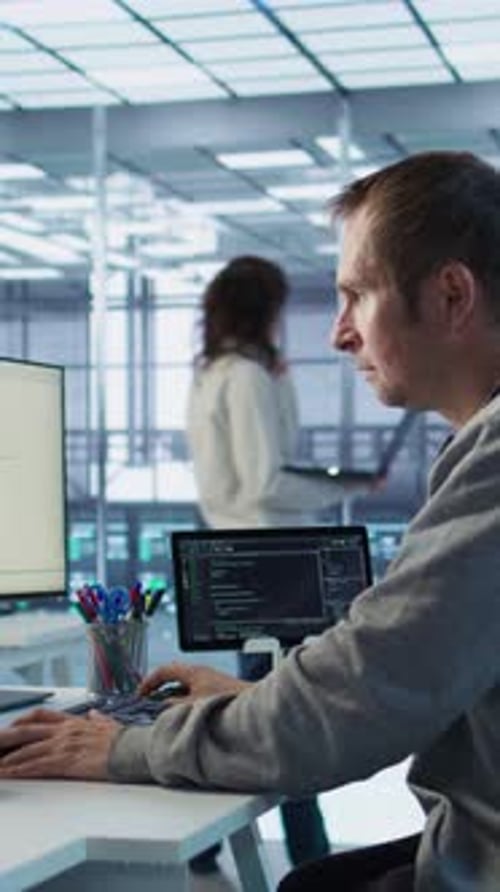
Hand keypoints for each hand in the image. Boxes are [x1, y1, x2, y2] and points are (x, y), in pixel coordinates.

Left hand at [0, 707, 120, 779]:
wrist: (133, 749)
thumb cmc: (125, 739)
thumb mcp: (109, 725)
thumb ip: (98, 720)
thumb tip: (94, 714)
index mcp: (74, 722)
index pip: (41, 716)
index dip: (22, 721)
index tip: (11, 726)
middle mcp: (65, 730)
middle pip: (26, 731)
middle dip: (5, 737)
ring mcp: (64, 745)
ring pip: (27, 749)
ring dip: (7, 758)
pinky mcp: (66, 761)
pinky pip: (37, 766)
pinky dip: (20, 770)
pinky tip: (9, 774)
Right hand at [138, 661, 249, 701]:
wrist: (254, 705)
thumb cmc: (227, 702)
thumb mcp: (193, 706)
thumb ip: (174, 705)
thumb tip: (162, 706)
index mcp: (193, 672)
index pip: (163, 671)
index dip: (148, 682)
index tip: (140, 694)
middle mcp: (200, 673)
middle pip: (172, 677)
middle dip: (158, 689)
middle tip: (147, 702)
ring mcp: (208, 680)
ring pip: (182, 686)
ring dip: (171, 697)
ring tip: (162, 712)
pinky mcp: (215, 690)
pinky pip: (192, 693)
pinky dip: (183, 701)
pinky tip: (182, 715)